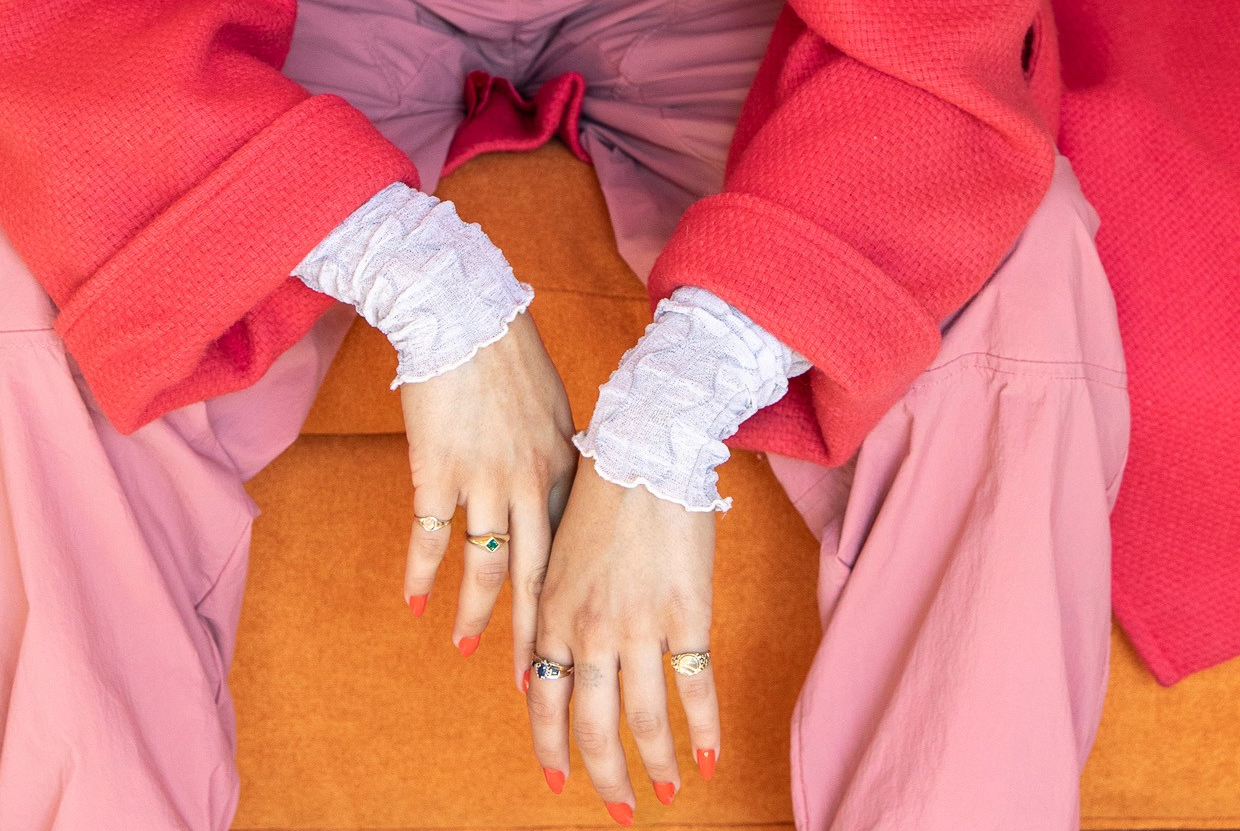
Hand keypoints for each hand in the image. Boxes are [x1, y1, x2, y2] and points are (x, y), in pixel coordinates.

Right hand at [398, 311, 577, 666]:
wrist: (461, 310)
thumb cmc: (506, 352)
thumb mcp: (550, 406)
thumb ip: (557, 458)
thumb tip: (560, 499)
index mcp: (564, 465)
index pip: (571, 553)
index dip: (569, 602)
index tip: (574, 646)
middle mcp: (532, 481)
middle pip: (537, 577)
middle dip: (535, 638)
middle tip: (538, 689)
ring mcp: (486, 477)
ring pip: (487, 567)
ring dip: (476, 617)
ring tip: (468, 651)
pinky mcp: (439, 469)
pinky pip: (432, 537)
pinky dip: (422, 573)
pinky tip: (415, 602)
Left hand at [528, 463, 718, 812]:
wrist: (645, 446)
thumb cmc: (599, 489)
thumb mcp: (553, 551)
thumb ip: (545, 613)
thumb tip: (530, 672)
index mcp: (552, 611)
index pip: (545, 701)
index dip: (552, 748)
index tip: (558, 780)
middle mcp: (590, 628)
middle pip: (595, 726)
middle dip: (605, 777)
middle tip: (621, 809)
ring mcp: (639, 625)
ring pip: (644, 720)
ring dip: (657, 765)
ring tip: (668, 791)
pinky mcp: (686, 614)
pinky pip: (695, 689)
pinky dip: (703, 732)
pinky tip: (709, 758)